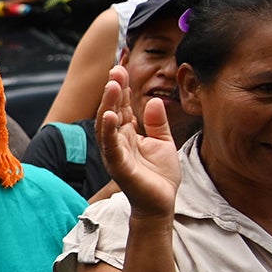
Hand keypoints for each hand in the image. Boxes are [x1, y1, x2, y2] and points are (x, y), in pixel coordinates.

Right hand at [97, 71, 179, 217]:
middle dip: (114, 91)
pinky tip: (110, 115)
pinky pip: (111, 147)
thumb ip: (158, 123)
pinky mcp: (120, 167)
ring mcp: (116, 154)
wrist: (161, 203)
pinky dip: (109, 131)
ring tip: (113, 85)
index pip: (123, 107)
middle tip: (116, 70)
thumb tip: (154, 101)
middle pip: (112, 111)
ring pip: (108, 126)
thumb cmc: (159, 176)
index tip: (123, 68)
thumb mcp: (164, 143)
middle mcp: (118, 142)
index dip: (123, 89)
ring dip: (109, 105)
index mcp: (128, 135)